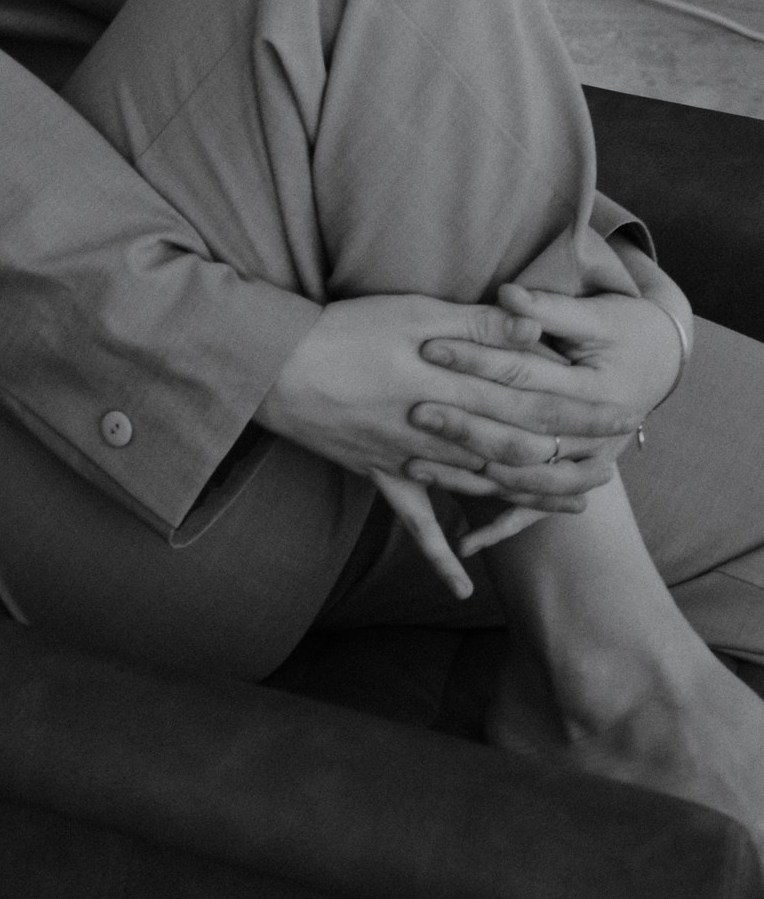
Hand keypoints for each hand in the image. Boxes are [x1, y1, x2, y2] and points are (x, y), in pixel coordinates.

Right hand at [255, 289, 648, 597]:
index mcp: (453, 387)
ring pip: (484, 487)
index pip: (534, 402)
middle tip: (616, 466)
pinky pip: (415, 523)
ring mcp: (412, 459)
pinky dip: (440, 556)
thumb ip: (477, 323)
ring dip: (531, 498)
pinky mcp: (381, 474)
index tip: (623, 416)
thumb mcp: (413, 311)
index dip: (582, 410)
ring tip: (576, 507)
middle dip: (572, 457)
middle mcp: (442, 431)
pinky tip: (463, 587)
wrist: (275, 368)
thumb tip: (535, 325)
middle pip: (520, 449)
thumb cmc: (344, 329)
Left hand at [403, 257, 689, 524]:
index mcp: (597, 391)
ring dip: (468, 477)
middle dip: (464, 424)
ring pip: (519, 481)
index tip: (429, 348)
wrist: (658, 361)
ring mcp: (583, 467)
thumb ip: (549, 309)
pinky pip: (529, 513)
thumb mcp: (595, 317)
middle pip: (519, 436)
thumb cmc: (623, 330)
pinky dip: (498, 529)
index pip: (525, 376)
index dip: (476, 359)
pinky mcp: (570, 482)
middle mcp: (594, 439)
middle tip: (414, 410)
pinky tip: (462, 547)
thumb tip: (509, 295)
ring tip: (415, 466)